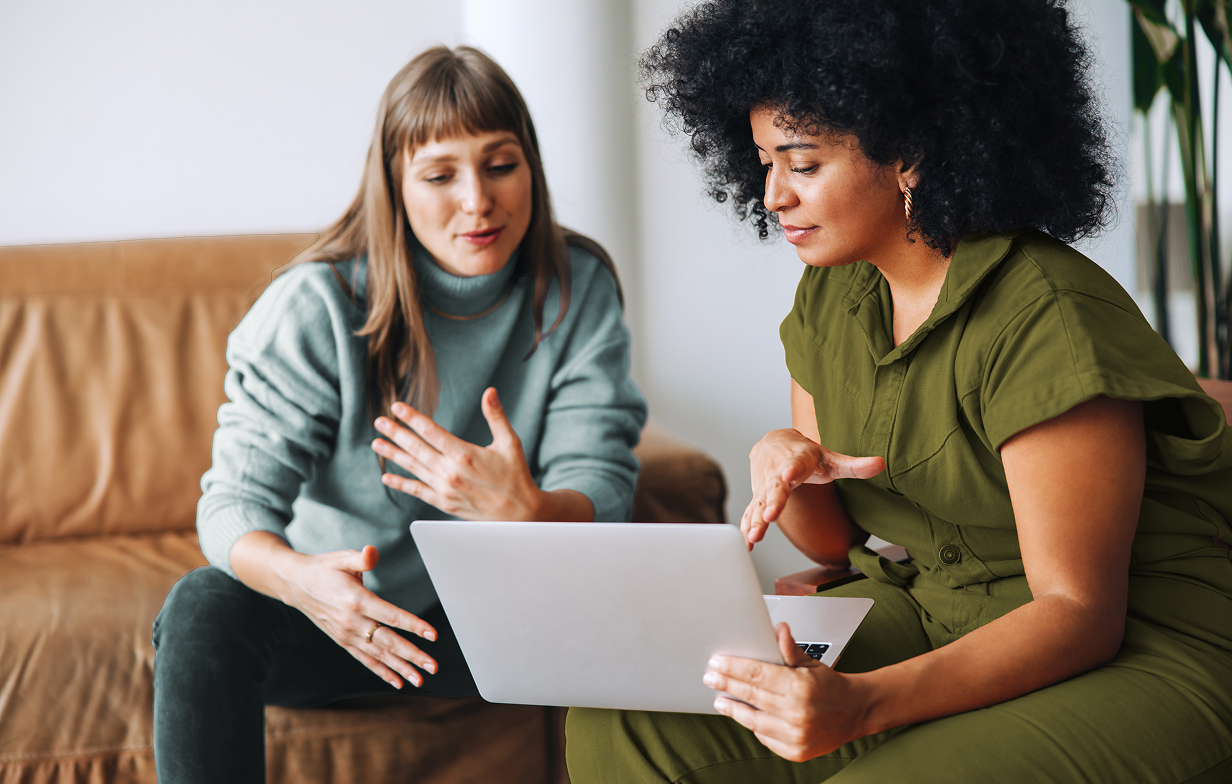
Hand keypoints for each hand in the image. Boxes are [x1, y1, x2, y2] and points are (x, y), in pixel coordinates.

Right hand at [276, 543, 438, 688]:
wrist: (296, 584)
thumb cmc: (324, 569)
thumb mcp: (342, 558)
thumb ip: (361, 558)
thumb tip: (372, 552)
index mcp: (357, 600)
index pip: (391, 616)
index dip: (414, 625)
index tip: (433, 635)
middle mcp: (352, 622)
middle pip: (388, 641)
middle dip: (412, 655)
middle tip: (432, 666)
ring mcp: (347, 634)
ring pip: (378, 655)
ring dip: (400, 668)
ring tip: (419, 680)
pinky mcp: (343, 641)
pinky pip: (365, 659)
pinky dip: (381, 672)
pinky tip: (397, 682)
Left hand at [372, 387, 543, 519]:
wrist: (520, 514)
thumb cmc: (516, 475)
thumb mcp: (510, 443)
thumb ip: (496, 416)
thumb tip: (490, 391)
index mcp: (465, 454)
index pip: (431, 431)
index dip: (413, 418)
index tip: (397, 407)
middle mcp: (450, 472)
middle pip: (416, 448)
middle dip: (396, 433)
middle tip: (379, 421)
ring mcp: (445, 489)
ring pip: (413, 467)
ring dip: (393, 454)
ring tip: (377, 443)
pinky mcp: (444, 503)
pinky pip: (417, 491)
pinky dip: (401, 483)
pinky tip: (387, 477)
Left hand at [704, 622, 866, 760]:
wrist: (855, 712)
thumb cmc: (830, 685)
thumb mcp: (810, 663)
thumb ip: (789, 648)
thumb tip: (778, 629)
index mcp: (799, 686)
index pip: (756, 674)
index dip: (732, 667)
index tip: (716, 663)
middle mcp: (797, 712)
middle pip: (751, 695)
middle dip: (726, 684)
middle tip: (710, 678)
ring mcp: (796, 735)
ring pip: (753, 720)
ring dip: (733, 709)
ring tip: (720, 701)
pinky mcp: (795, 751)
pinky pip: (765, 737)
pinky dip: (754, 726)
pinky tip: (745, 716)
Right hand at [742, 429, 882, 548]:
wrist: (774, 443)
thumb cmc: (806, 454)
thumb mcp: (830, 458)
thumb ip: (853, 465)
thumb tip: (880, 464)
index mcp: (797, 459)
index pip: (795, 464)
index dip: (792, 469)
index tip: (788, 474)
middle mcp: (777, 472)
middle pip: (774, 487)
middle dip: (771, 501)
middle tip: (769, 515)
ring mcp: (764, 485)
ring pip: (758, 502)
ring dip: (756, 519)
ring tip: (754, 536)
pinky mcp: (758, 496)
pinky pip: (751, 511)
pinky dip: (748, 525)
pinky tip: (747, 542)